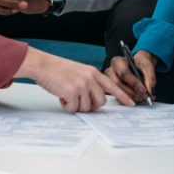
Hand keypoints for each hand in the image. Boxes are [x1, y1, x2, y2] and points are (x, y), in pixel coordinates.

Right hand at [17, 47, 134, 111]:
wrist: (43, 65)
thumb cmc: (57, 70)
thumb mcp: (78, 72)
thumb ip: (89, 84)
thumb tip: (93, 102)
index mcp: (93, 73)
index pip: (113, 86)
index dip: (123, 96)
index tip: (131, 104)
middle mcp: (91, 78)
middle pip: (101, 102)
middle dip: (90, 107)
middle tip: (79, 102)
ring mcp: (82, 85)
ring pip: (86, 108)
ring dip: (76, 106)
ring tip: (66, 95)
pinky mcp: (73, 91)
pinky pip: (74, 109)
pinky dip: (67, 106)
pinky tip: (61, 96)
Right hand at [105, 50, 157, 103]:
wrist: (137, 65)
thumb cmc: (140, 64)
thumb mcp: (147, 66)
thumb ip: (150, 77)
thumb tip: (150, 91)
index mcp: (117, 62)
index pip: (124, 73)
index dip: (134, 84)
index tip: (144, 91)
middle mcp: (110, 71)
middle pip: (119, 84)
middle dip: (132, 93)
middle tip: (144, 97)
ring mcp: (109, 81)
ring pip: (118, 92)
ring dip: (131, 98)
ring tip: (142, 99)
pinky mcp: (111, 89)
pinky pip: (118, 97)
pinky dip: (128, 100)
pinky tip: (137, 99)